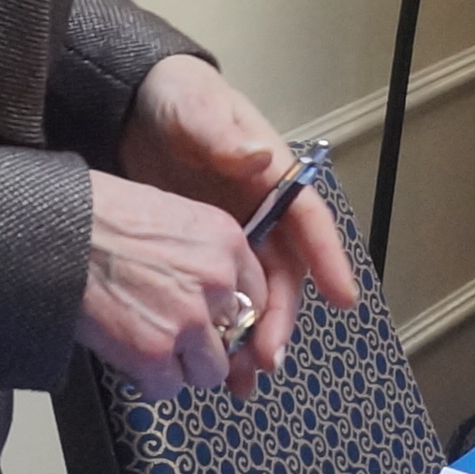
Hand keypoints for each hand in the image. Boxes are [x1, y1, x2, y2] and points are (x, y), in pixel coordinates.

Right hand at [78, 170, 263, 399]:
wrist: (56, 231)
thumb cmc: (101, 216)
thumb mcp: (172, 216)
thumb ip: (203, 255)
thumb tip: (211, 294)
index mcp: (227, 240)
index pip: (257, 298)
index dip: (234, 320)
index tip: (218, 328)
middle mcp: (218, 281)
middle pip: (236, 339)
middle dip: (207, 345)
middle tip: (175, 339)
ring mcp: (189, 319)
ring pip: (208, 372)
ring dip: (180, 368)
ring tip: (148, 348)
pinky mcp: (155, 351)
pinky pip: (167, 389)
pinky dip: (147, 382)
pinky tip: (127, 360)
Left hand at [118, 55, 366, 378]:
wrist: (129, 100)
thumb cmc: (175, 96)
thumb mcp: (197, 109)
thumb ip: (223, 135)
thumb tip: (260, 156)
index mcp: (273, 175)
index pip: (310, 220)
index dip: (330, 259)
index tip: (344, 299)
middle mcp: (262, 209)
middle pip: (284, 272)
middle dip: (281, 317)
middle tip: (267, 356)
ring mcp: (234, 232)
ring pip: (256, 292)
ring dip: (254, 334)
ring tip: (244, 377)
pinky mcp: (204, 249)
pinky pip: (222, 293)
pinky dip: (222, 326)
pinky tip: (214, 359)